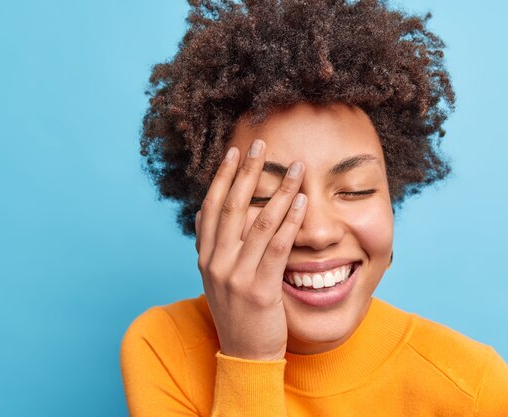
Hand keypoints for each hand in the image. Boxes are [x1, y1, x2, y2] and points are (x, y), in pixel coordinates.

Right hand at [194, 139, 306, 360]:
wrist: (245, 354)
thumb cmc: (237, 312)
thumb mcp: (216, 277)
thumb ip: (212, 244)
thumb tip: (205, 212)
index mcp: (206, 257)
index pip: (212, 206)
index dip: (224, 177)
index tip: (235, 152)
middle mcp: (217, 263)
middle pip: (234, 206)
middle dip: (248, 172)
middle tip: (261, 144)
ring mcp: (236, 276)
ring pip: (260, 222)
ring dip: (280, 191)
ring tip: (295, 168)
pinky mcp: (260, 289)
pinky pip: (278, 246)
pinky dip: (291, 221)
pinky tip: (303, 202)